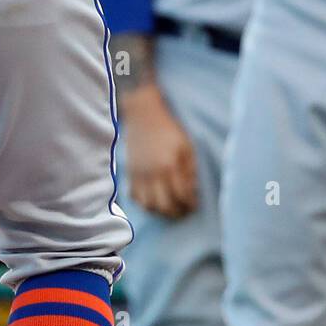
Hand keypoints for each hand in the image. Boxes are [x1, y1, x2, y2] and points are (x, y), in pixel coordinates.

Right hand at [120, 81, 197, 218]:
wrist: (143, 113)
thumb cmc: (169, 128)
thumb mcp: (187, 145)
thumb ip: (191, 169)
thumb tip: (193, 189)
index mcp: (169, 165)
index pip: (182, 195)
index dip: (191, 203)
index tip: (196, 203)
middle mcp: (153, 173)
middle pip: (164, 206)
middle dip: (177, 212)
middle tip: (185, 210)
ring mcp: (139, 174)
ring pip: (148, 206)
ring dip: (161, 211)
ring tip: (170, 207)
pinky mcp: (130, 173)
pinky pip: (135, 197)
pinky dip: (144, 204)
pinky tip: (154, 200)